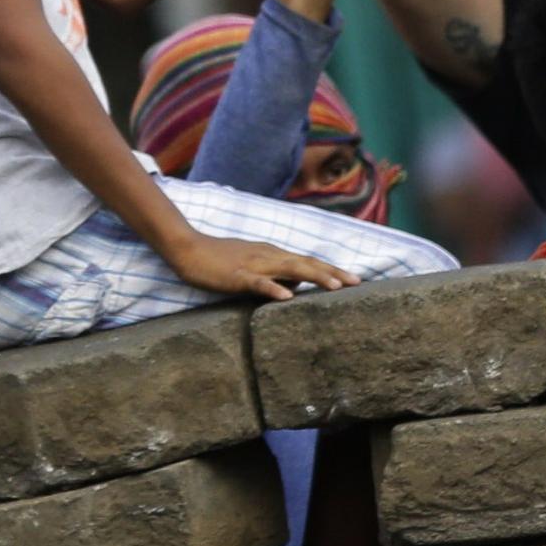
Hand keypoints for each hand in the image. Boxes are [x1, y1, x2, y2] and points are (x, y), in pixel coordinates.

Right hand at [155, 225, 355, 302]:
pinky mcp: (237, 275)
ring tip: (336, 287)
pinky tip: (288, 297)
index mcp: (273, 254)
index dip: (332, 269)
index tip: (354, 279)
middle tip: (358, 283)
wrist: (188, 248)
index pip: (309, 262)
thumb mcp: (252, 266)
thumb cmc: (218, 259)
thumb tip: (296, 287)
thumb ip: (274, 275)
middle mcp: (269, 256)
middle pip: (307, 263)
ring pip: (290, 269)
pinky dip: (275, 288)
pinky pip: (259, 282)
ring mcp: (254, 264)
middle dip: (333, 273)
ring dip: (315, 276)